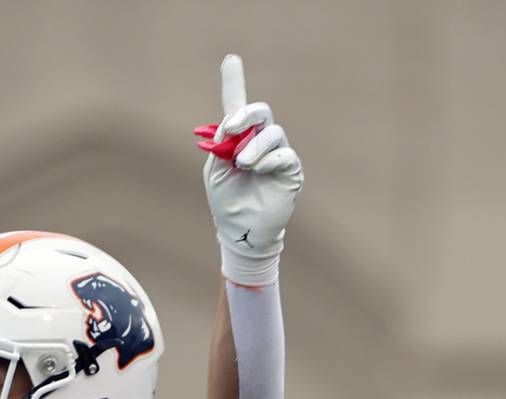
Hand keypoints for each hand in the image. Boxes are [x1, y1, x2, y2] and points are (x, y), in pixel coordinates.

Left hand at [195, 54, 302, 278]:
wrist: (239, 232)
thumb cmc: (226, 202)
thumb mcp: (215, 170)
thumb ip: (221, 145)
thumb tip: (232, 127)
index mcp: (239, 138)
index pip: (238, 104)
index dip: (234, 81)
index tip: (230, 59)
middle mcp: (260, 141)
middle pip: (261, 111)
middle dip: (246, 115)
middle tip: (231, 130)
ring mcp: (277, 154)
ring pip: (273, 133)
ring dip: (254, 147)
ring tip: (243, 165)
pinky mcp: (290, 170)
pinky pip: (284, 154)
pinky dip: (268, 160)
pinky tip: (258, 171)